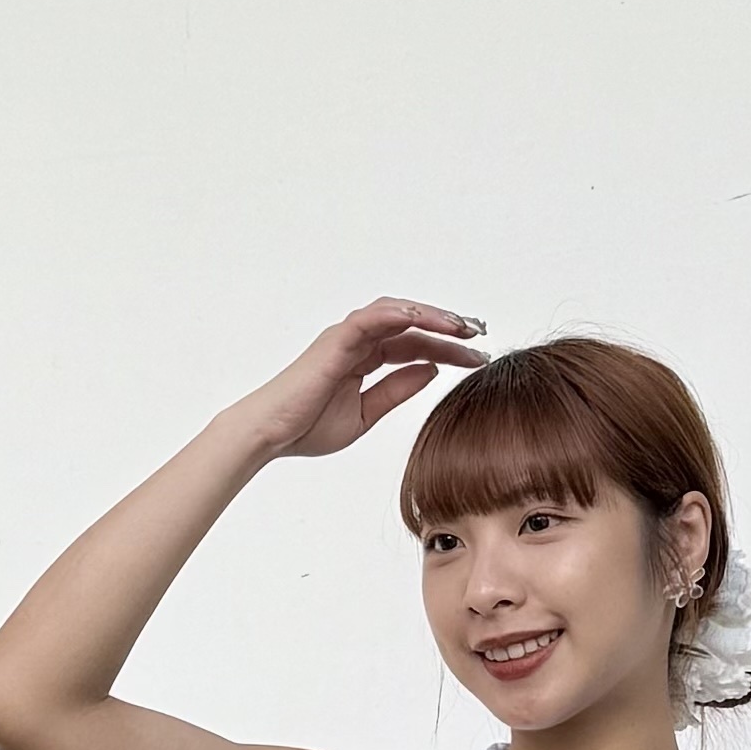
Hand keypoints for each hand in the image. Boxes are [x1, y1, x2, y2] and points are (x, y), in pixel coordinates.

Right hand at [242, 296, 486, 464]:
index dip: (447, 350)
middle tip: (480, 334)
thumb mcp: (367, 413)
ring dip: (431, 316)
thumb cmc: (306, 427)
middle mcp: (357, 342)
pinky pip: (370, 318)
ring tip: (461, 325)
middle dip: (448, 327)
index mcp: (364, 358)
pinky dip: (397, 314)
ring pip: (396, 314)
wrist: (270, 436)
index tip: (478, 358)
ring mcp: (345, 338)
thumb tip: (431, 371)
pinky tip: (424, 319)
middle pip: (411, 325)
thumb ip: (397, 390)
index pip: (415, 346)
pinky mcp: (335, 341)